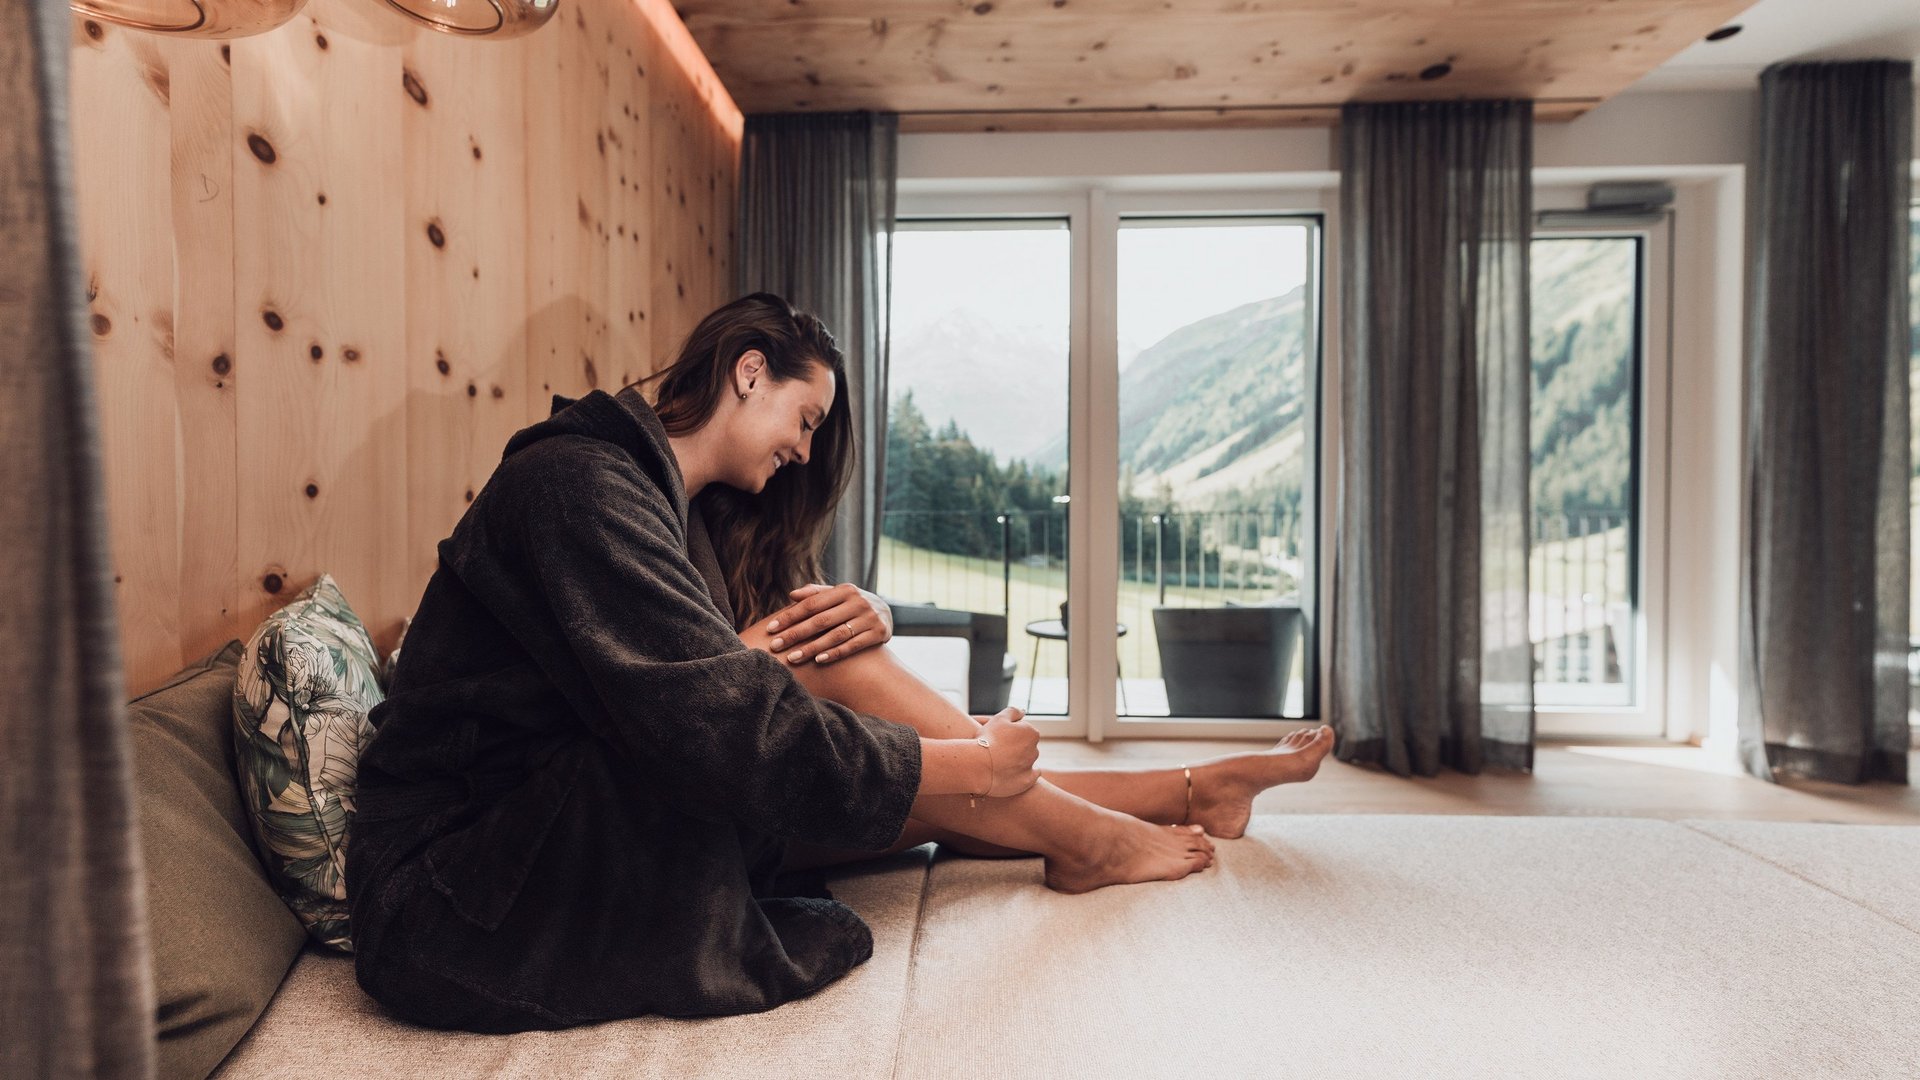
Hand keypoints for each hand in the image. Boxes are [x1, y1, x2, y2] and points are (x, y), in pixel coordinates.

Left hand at [762, 583, 893, 664]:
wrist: (886, 613)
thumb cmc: (851, 605)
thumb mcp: (837, 595)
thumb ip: (816, 593)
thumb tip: (792, 594)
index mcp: (845, 590)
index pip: (812, 604)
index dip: (790, 616)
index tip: (770, 628)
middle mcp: (858, 602)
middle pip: (821, 620)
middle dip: (796, 633)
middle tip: (775, 646)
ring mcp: (869, 618)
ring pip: (836, 635)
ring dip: (812, 648)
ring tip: (793, 658)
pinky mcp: (879, 633)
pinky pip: (853, 646)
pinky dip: (835, 653)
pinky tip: (818, 661)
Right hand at [976, 707, 1037, 797]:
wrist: (979, 765)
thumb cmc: (988, 739)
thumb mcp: (999, 718)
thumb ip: (1013, 712)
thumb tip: (1023, 712)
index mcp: (1031, 733)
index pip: (1022, 730)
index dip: (1008, 732)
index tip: (996, 736)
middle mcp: (1035, 749)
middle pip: (1025, 746)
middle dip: (1014, 747)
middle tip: (996, 749)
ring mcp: (1031, 767)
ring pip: (1026, 761)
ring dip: (1017, 760)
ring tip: (999, 762)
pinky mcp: (1026, 782)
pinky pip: (1029, 777)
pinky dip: (1022, 774)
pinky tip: (1011, 773)